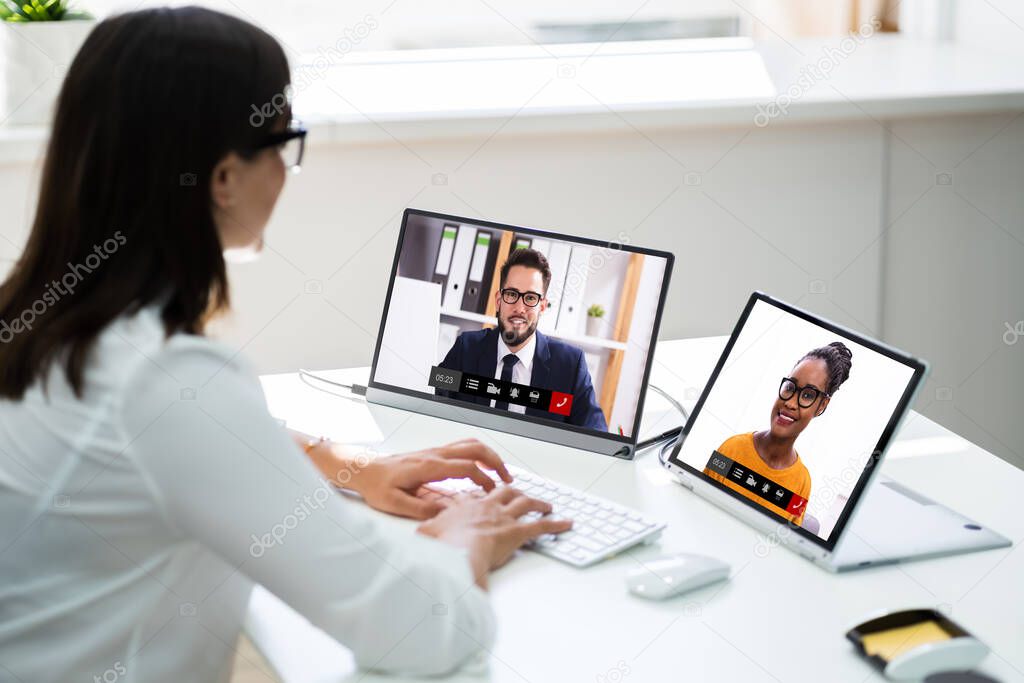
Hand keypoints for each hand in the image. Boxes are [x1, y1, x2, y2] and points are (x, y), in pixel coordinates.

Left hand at [340, 439, 513, 519]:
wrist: (363, 470)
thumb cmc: (376, 486)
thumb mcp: (394, 504)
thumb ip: (420, 510)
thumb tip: (446, 513)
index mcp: (428, 466)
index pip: (466, 467)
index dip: (484, 479)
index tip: (493, 492)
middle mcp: (434, 455)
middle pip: (474, 448)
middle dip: (495, 461)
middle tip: (507, 478)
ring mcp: (434, 452)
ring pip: (469, 444)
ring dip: (488, 455)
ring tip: (499, 473)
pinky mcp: (433, 455)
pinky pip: (461, 448)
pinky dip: (477, 455)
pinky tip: (480, 469)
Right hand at [417, 487, 571, 588]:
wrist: (456, 552)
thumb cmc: (440, 547)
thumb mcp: (424, 538)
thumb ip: (423, 537)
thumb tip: (415, 542)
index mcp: (463, 508)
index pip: (472, 497)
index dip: (478, 496)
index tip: (481, 496)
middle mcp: (485, 507)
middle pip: (503, 492)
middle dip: (513, 491)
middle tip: (519, 492)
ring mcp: (503, 517)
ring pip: (525, 502)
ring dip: (538, 502)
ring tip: (546, 504)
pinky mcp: (517, 531)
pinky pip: (541, 525)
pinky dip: (556, 524)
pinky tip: (566, 524)